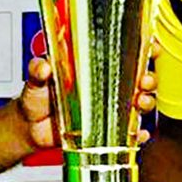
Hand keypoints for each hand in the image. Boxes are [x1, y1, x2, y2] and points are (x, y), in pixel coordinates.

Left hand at [18, 56, 157, 149]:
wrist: (30, 128)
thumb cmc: (36, 98)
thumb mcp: (35, 80)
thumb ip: (37, 71)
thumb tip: (43, 66)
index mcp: (94, 67)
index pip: (124, 53)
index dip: (142, 48)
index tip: (150, 46)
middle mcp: (106, 87)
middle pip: (139, 79)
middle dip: (149, 78)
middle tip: (144, 81)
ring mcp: (108, 109)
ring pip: (138, 104)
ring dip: (146, 103)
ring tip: (140, 104)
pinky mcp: (106, 132)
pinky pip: (129, 134)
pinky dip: (137, 135)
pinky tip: (137, 134)